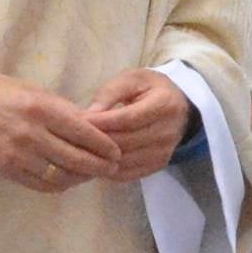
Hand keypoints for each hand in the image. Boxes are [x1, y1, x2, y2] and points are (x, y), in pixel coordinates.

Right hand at [0, 72, 112, 193]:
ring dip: (81, 178)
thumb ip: (62, 109)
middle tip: (112, 167)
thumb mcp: (33, 90)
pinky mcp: (8, 169)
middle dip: (99, 166)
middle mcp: (31, 133)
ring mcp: (18, 155)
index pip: (83, 132)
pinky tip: (68, 179)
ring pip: (61, 176)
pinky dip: (60, 184)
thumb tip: (92, 126)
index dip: (104, 145)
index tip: (116, 151)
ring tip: (91, 174)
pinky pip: (42, 185)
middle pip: (76, 159)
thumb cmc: (0, 93)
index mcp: (41, 108)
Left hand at [76, 68, 193, 182]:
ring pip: (124, 161)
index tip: (78, 122)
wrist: (180, 107)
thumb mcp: (132, 79)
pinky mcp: (158, 165)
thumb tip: (89, 114)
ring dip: (100, 159)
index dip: (102, 123)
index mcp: (164, 104)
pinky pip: (128, 174)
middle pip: (125, 143)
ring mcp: (164, 152)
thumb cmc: (150, 88)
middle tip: (72, 139)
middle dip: (97, 142)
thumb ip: (110, 92)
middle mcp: (167, 132)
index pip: (128, 119)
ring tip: (78, 151)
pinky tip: (93, 162)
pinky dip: (108, 170)